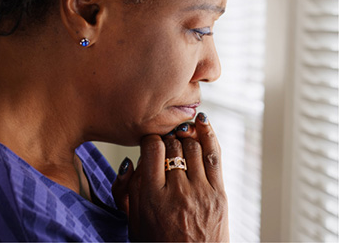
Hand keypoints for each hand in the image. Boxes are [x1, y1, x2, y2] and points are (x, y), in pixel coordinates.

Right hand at [112, 113, 228, 241]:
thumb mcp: (133, 222)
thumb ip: (124, 190)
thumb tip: (129, 161)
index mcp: (152, 197)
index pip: (152, 148)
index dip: (150, 139)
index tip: (150, 143)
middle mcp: (177, 191)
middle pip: (172, 144)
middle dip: (167, 139)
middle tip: (165, 143)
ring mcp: (201, 191)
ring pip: (191, 145)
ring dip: (184, 136)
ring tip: (179, 135)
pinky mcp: (219, 193)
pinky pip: (214, 154)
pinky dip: (207, 133)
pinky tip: (201, 120)